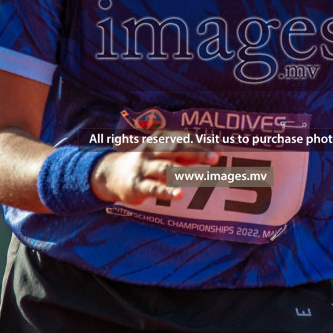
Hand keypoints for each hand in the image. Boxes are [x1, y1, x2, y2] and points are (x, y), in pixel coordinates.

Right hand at [91, 131, 219, 204]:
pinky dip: (167, 191)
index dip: (202, 143)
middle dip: (196, 153)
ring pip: (166, 168)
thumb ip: (186, 154)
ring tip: (201, 176)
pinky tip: (180, 194)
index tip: (220, 149)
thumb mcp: (163, 154)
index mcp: (159, 139)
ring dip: (184, 172)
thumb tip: (214, 153)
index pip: (183, 139)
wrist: (112, 175)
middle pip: (176, 150)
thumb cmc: (147, 163)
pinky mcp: (137, 185)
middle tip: (215, 158)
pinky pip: (154, 188)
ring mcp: (143, 168)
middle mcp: (151, 150)